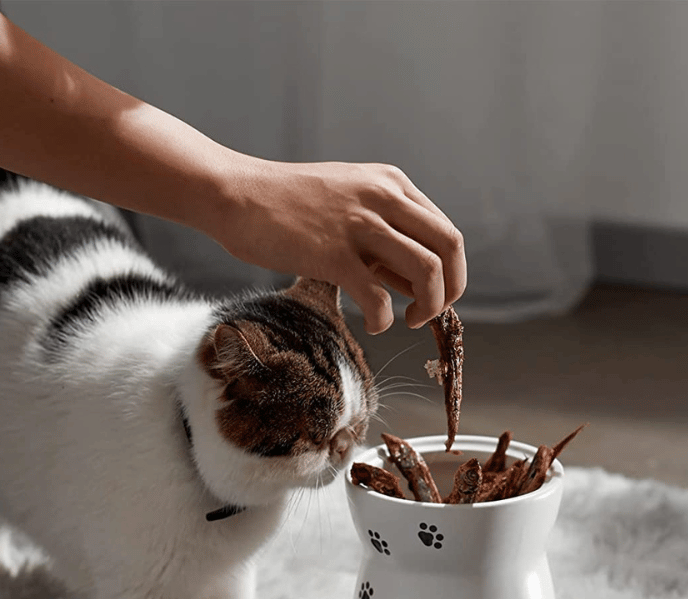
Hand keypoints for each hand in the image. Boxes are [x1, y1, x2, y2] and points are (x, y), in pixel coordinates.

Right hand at [210, 157, 466, 333]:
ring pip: (428, 271)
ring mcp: (360, 224)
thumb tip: (417, 283)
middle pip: (450, 247)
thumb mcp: (349, 204)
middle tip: (430, 314)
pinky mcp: (333, 254)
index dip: (450, 272)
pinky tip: (373, 324)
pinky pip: (379, 297)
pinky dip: (384, 320)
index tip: (431, 296)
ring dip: (428, 307)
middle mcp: (384, 197)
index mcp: (392, 184)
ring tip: (407, 321)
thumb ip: (385, 237)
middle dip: (451, 290)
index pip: (446, 232)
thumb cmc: (288, 207)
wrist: (236, 194)